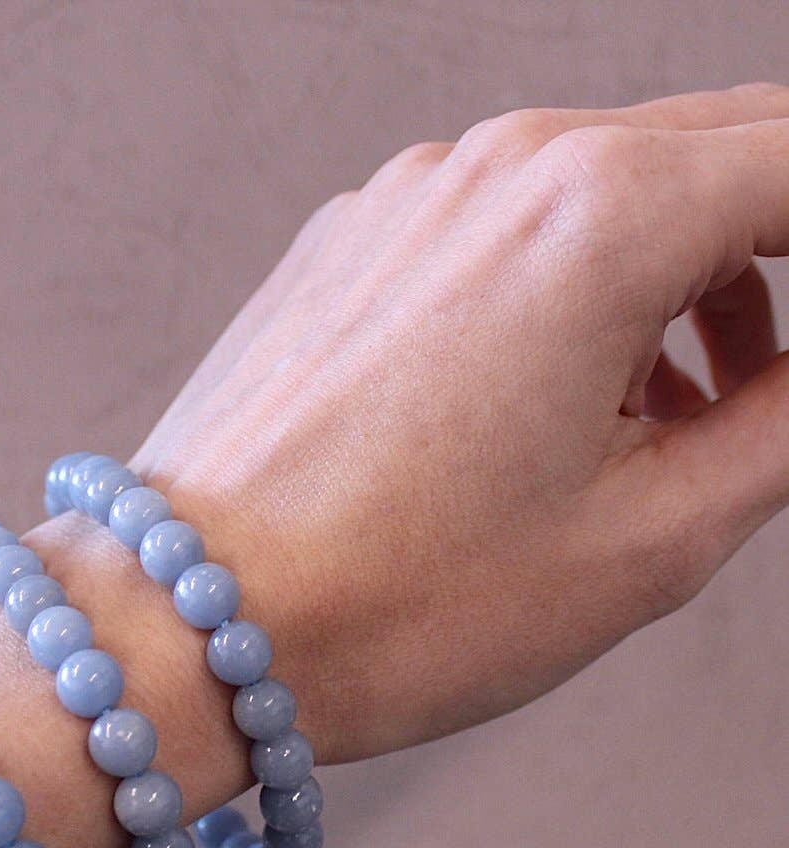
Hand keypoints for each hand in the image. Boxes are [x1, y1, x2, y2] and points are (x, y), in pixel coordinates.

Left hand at [128, 83, 788, 763]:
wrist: (187, 623)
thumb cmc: (395, 603)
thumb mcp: (648, 538)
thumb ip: (784, 426)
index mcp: (599, 214)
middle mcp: (495, 168)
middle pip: (715, 154)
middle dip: (779, 256)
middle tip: (776, 390)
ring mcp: (403, 199)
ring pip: (604, 190)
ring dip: (679, 276)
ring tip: (682, 412)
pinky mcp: (344, 247)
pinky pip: (499, 228)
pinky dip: (567, 287)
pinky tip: (558, 396)